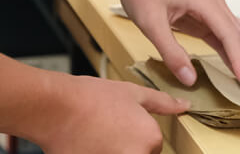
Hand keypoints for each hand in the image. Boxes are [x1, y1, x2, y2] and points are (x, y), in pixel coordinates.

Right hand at [38, 74, 186, 153]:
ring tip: (95, 138)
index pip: (154, 146)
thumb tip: (184, 105)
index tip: (120, 125)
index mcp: (150, 138)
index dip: (136, 134)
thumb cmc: (91, 98)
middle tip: (106, 132)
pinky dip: (98, 153)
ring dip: (112, 150)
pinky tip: (88, 145)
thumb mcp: (132, 93)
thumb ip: (162, 103)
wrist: (55, 108)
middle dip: (125, 146)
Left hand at [112, 0, 239, 96]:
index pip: (230, 35)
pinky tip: (238, 69)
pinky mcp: (206, 13)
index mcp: (206, 1)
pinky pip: (225, 34)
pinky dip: (234, 52)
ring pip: (238, 35)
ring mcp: (213, 6)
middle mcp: (216, 2)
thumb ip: (171, 52)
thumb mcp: (150, 23)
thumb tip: (190, 80)